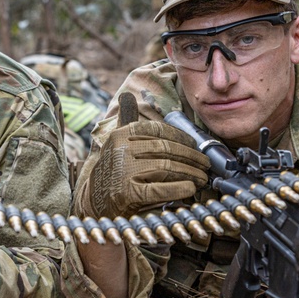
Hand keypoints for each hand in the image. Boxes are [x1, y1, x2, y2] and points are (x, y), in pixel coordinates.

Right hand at [76, 120, 209, 217]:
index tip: (194, 145)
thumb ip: (125, 120)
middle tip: (205, 164)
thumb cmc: (112, 170)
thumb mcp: (115, 143)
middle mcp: (121, 150)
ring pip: (167, 168)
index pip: (157, 129)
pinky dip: (178, 189)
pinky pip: (160, 189)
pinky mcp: (128, 194)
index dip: (181, 136)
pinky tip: (190, 189)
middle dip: (191, 157)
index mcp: (121, 134)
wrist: (93, 202)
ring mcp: (124, 172)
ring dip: (190, 173)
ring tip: (202, 178)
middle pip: (166, 149)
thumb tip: (126, 95)